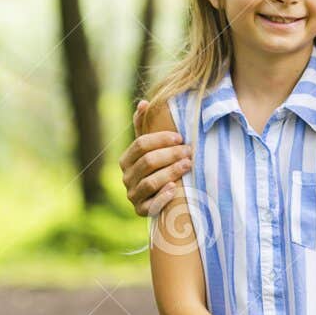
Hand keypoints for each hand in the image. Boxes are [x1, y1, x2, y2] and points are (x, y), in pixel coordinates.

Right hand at [121, 99, 192, 216]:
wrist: (158, 198)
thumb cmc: (157, 167)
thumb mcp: (150, 148)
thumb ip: (145, 127)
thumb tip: (144, 103)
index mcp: (126, 160)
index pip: (141, 144)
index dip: (161, 139)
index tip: (180, 137)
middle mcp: (126, 178)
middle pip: (147, 162)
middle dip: (170, 154)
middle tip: (189, 150)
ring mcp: (132, 195)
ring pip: (150, 182)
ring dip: (171, 172)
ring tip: (188, 164)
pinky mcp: (141, 211)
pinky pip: (151, 206)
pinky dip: (162, 197)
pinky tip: (175, 188)